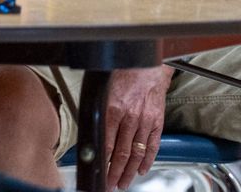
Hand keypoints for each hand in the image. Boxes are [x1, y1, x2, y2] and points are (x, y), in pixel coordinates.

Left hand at [103, 65, 171, 189]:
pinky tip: (141, 169)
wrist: (146, 64)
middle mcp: (130, 117)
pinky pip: (152, 145)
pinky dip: (147, 160)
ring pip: (137, 153)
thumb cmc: (121, 73)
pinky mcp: (157, 122)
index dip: (103, 163)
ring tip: (123, 182)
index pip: (106, 144)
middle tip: (110, 185)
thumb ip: (96, 111)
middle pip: (121, 153)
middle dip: (115, 172)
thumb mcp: (101, 90)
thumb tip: (87, 130)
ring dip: (129, 171)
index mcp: (113, 109)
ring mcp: (145, 121)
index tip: (100, 174)